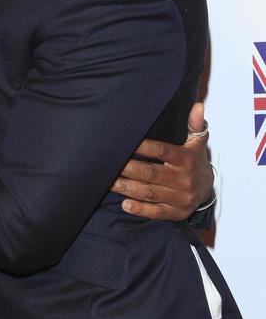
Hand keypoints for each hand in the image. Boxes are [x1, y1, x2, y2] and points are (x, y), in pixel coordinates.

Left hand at [112, 101, 212, 219]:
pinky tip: (125, 204)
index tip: (126, 142)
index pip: (162, 151)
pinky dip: (140, 209)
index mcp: (186, 159)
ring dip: (128, 188)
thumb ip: (195, 125)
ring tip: (109, 182)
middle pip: (151, 173)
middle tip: (110, 164)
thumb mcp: (197, 143)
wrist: (208, 190)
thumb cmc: (195, 162)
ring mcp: (179, 198)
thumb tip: (198, 106)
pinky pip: (156, 212)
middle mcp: (183, 179)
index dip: (144, 147)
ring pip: (149, 193)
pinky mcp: (176, 213)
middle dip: (129, 169)